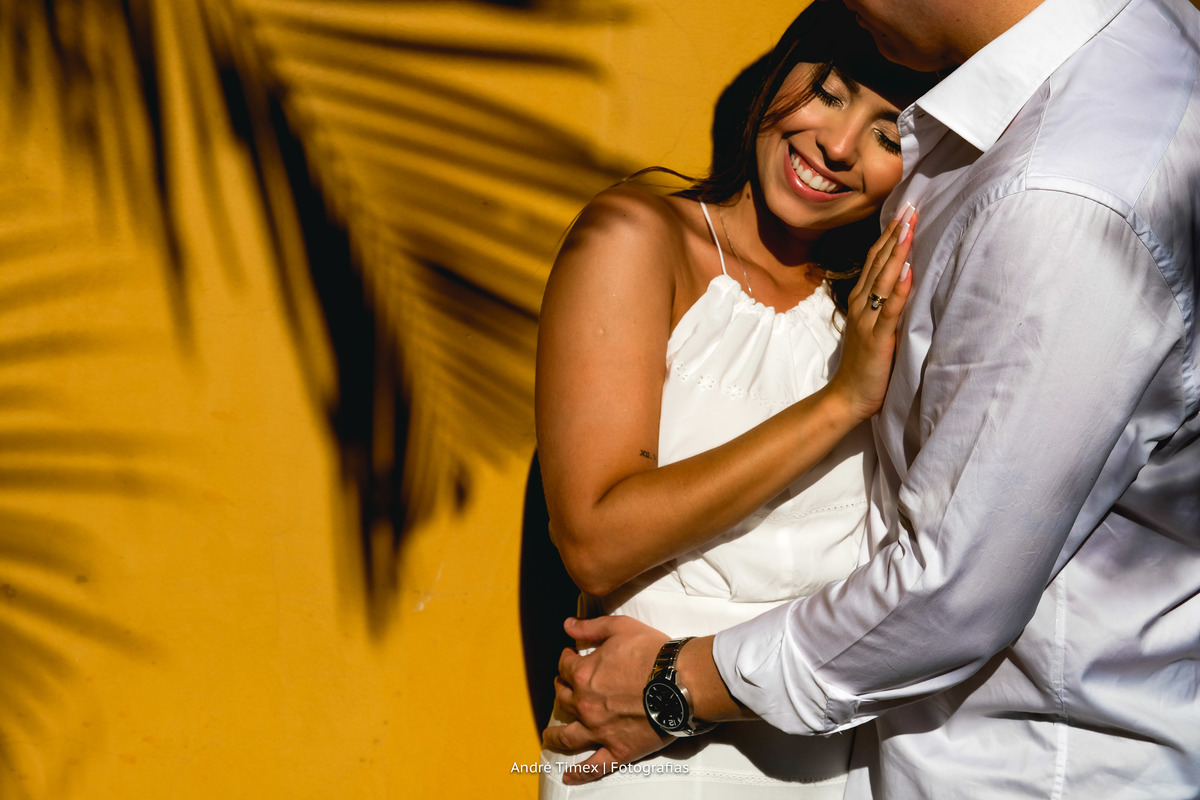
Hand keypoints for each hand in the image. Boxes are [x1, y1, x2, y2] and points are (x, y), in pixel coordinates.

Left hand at [542, 615, 670, 784]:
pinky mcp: (617, 750)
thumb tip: (567, 624)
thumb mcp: (620, 628)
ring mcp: (599, 730)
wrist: (679, 682)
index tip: (569, 657)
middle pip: (563, 699)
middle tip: (562, 689)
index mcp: (584, 674)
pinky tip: (567, 777)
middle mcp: (585, 704)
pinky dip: (578, 774)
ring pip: (568, 736)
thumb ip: (590, 627)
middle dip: (560, 691)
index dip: (566, 660)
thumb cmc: (652, 652)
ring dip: (555, 736)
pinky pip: (593, 767)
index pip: (565, 666)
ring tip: (549, 737)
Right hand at [830, 203, 916, 419]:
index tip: (905, 210)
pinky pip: (890, 309)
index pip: (876, 259)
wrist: (847, 396)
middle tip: (911, 206)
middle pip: (879, 261)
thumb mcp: (873, 327)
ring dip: (898, 251)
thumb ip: (883, 304)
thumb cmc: (865, 364)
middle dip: (896, 233)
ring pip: (883, 278)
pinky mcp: (878, 338)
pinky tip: (908, 270)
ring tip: (910, 226)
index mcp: (861, 300)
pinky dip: (899, 289)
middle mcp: (861, 304)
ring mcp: (868, 320)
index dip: (890, 234)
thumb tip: (902, 279)